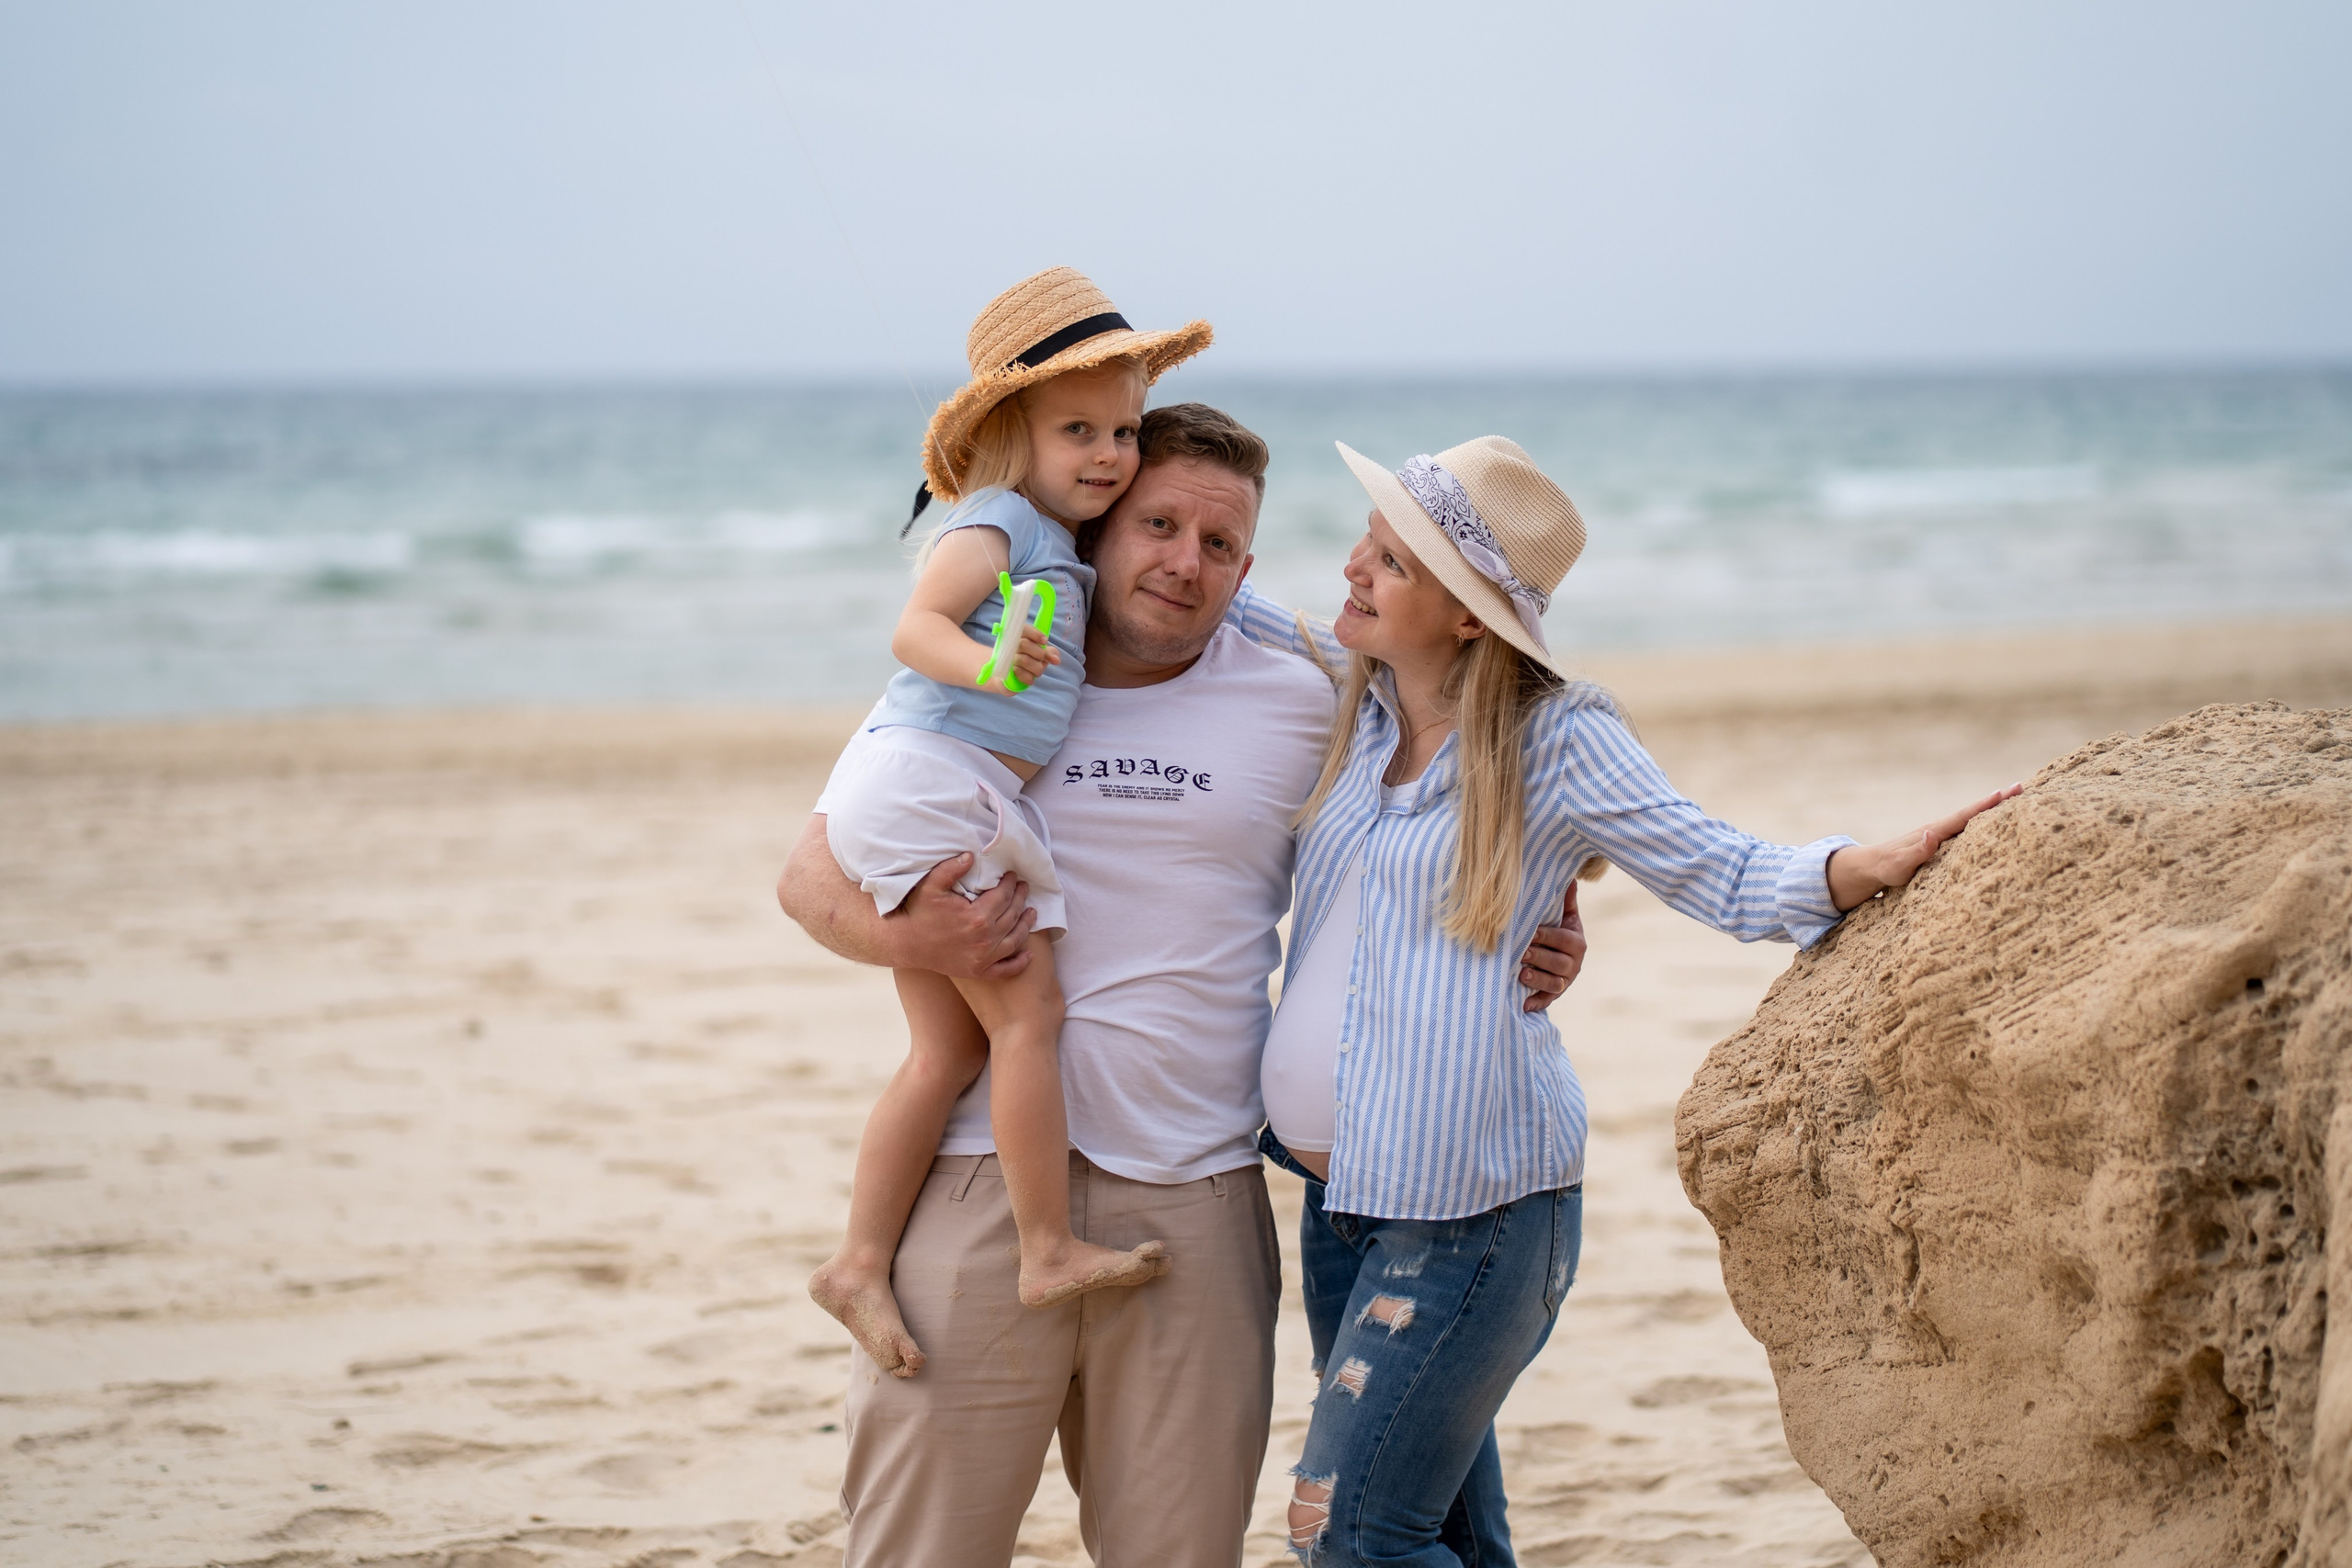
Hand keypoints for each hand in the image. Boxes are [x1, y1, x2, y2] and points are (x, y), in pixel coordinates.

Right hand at [886, 852, 1036, 978]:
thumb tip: (971, 856)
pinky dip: (1019, 963)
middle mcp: (985, 939)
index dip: (1010, 883)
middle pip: (1012, 915)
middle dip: (1020, 899)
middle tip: (1024, 888)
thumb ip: (951, 868)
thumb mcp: (931, 885)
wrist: (905, 944)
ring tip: (1032, 913)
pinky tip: (1029, 954)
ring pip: (1015, 940)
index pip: (1003, 896)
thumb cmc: (918, 912)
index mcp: (976, 917)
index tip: (1012, 876)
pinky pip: (1005, 970)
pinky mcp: (978, 971)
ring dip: (1026, 925)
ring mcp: (983, 958)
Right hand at [1012, 624, 1059, 687]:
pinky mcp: (1006, 671)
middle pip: (1024, 644)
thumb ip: (1050, 653)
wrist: (1015, 677)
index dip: (1035, 634)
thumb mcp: (1042, 654)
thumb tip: (1056, 660)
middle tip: (1041, 658)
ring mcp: (1007, 658)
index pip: (1024, 629)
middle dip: (1039, 653)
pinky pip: (1019, 673)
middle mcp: (1011, 646)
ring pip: (1024, 660)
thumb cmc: (1031, 660)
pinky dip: (1029, 677)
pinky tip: (1031, 678)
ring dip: (1037, 667)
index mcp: (1020, 636)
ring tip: (1038, 671)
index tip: (1044, 641)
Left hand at [1519, 882, 1587, 1012]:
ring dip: (1538, 980)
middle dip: (1541, 958)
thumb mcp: (1563, 916)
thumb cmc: (1556, 930)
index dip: (1548, 937)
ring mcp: (1564, 981)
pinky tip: (1524, 1004)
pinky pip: (1547, 1001)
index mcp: (1576, 942)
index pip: (1564, 939)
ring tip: (1521, 975)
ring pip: (1554, 983)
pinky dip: (1536, 1003)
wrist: (1556, 956)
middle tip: (1522, 954)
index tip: (1532, 933)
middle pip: (1559, 963)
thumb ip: (1565, 900)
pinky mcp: (1554, 995)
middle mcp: (1574, 964)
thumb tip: (1570, 877)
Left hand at [1826, 784, 2024, 911]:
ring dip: (1995, 809)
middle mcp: (1941, 829)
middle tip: (2022, 786)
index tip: (2003, 792)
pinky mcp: (1944, 843)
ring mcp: (1944, 835)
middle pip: (1974, 813)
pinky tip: (2001, 822)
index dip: (1984, 806)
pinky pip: (1969, 830)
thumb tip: (1931, 835)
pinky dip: (1986, 822)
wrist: (1875, 866)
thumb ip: (1916, 852)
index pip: (1963, 816)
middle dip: (1997, 801)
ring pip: (1973, 820)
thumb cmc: (1887, 868)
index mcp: (1934, 832)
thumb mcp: (1899, 865)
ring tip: (2018, 797)